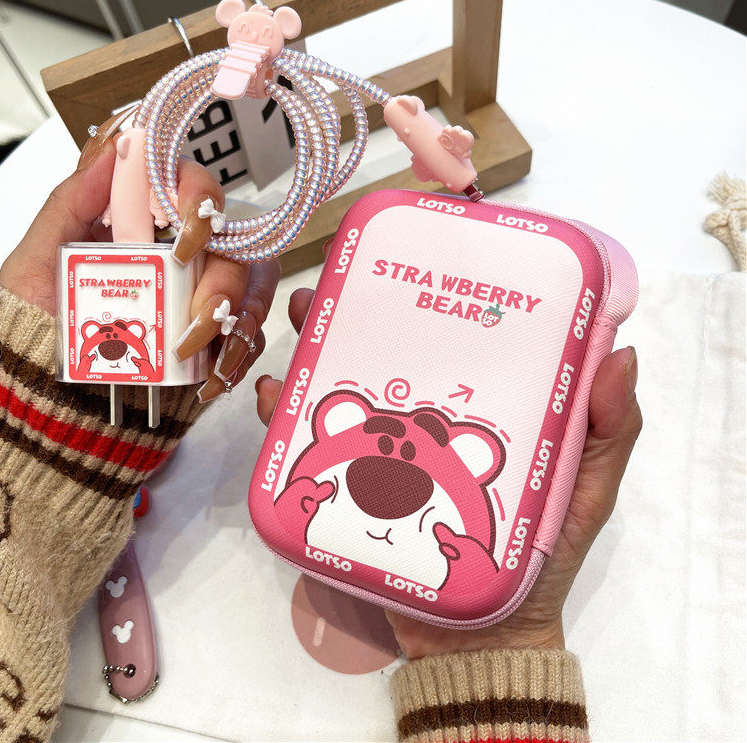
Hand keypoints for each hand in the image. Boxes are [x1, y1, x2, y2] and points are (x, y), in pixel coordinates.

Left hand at [0, 128, 278, 400]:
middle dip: (224, 281)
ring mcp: (202, 295)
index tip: (185, 234)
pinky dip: (237, 356)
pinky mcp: (216, 337)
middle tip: (196, 314)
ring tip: (193, 351)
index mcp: (144, 224)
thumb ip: (71, 202)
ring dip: (236, 320)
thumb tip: (115, 148)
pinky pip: (249, 337)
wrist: (49, 392)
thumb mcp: (37, 262)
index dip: (202, 198)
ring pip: (253, 289)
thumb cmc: (40, 324)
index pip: (192, 186)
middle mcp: (183, 255)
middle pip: (234, 244)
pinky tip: (212, 376)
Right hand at [256, 287, 641, 658]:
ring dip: (316, 348)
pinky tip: (275, 396)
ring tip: (302, 319)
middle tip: (335, 281)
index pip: (456, 339)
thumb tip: (620, 353)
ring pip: (344, 386)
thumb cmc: (538, 562)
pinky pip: (314, 445)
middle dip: (356, 310)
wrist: (476, 642)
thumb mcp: (583, 492)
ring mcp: (385, 453)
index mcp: (479, 408)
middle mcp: (426, 421)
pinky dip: (287, 417)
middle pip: (389, 352)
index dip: (436, 293)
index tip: (421, 252)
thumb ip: (608, 433)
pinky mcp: (351, 486)